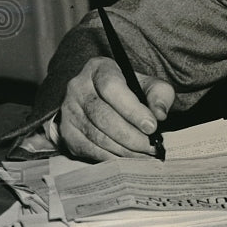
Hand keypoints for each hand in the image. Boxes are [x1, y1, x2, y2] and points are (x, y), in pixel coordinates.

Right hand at [59, 56, 174, 160]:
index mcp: (99, 68)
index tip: (151, 126)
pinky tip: (127, 158)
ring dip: (123, 149)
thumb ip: (159, 94)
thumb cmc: (130, 90)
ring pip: (96, 135)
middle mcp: (78, 87)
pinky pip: (88, 149)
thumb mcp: (148, 84)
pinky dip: (110, 157)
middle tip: (150, 146)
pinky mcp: (66, 132)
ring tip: (143, 154)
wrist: (103, 99)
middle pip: (103, 115)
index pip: (111, 87)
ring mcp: (69, 110)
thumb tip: (160, 114)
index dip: (132, 109)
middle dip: (131, 135)